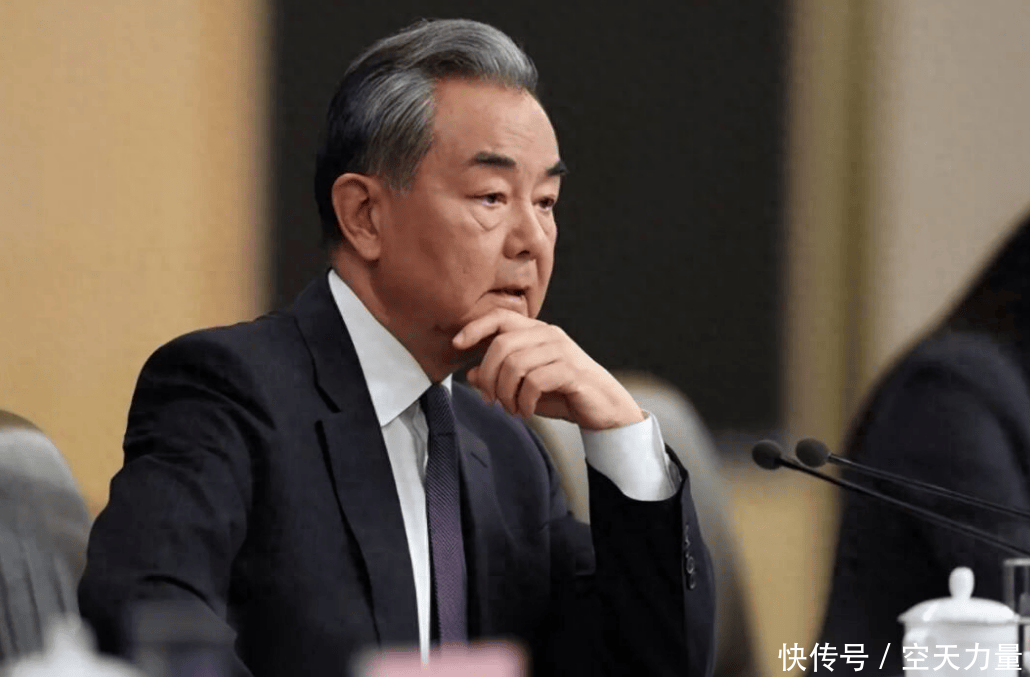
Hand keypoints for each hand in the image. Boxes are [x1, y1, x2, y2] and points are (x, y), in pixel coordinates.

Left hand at [452, 309, 644, 429]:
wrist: (604, 409)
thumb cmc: (563, 394)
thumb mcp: (524, 387)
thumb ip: (499, 378)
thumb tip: (470, 373)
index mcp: (537, 332)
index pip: (500, 317)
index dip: (475, 327)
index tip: (457, 344)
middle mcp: (548, 335)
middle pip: (501, 345)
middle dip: (488, 376)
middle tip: (491, 399)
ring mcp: (561, 351)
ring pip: (515, 364)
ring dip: (505, 393)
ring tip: (511, 409)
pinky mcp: (570, 371)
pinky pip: (533, 382)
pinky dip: (523, 402)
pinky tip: (525, 411)